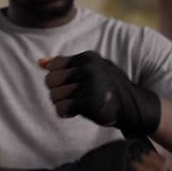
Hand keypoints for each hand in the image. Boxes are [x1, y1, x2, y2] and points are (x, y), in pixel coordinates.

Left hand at [39, 51, 161, 133]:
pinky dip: (66, 113)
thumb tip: (39, 62)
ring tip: (78, 104)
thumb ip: (64, 65)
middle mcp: (89, 68)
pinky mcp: (91, 102)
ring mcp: (91, 84)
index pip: (53, 66)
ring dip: (62, 104)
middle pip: (50, 81)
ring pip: (54, 96)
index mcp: (87, 57)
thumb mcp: (89, 70)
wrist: (133, 107)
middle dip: (58, 92)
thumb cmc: (106, 88)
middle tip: (74, 97)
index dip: (59, 79)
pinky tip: (77, 112)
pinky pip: (61, 109)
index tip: (73, 84)